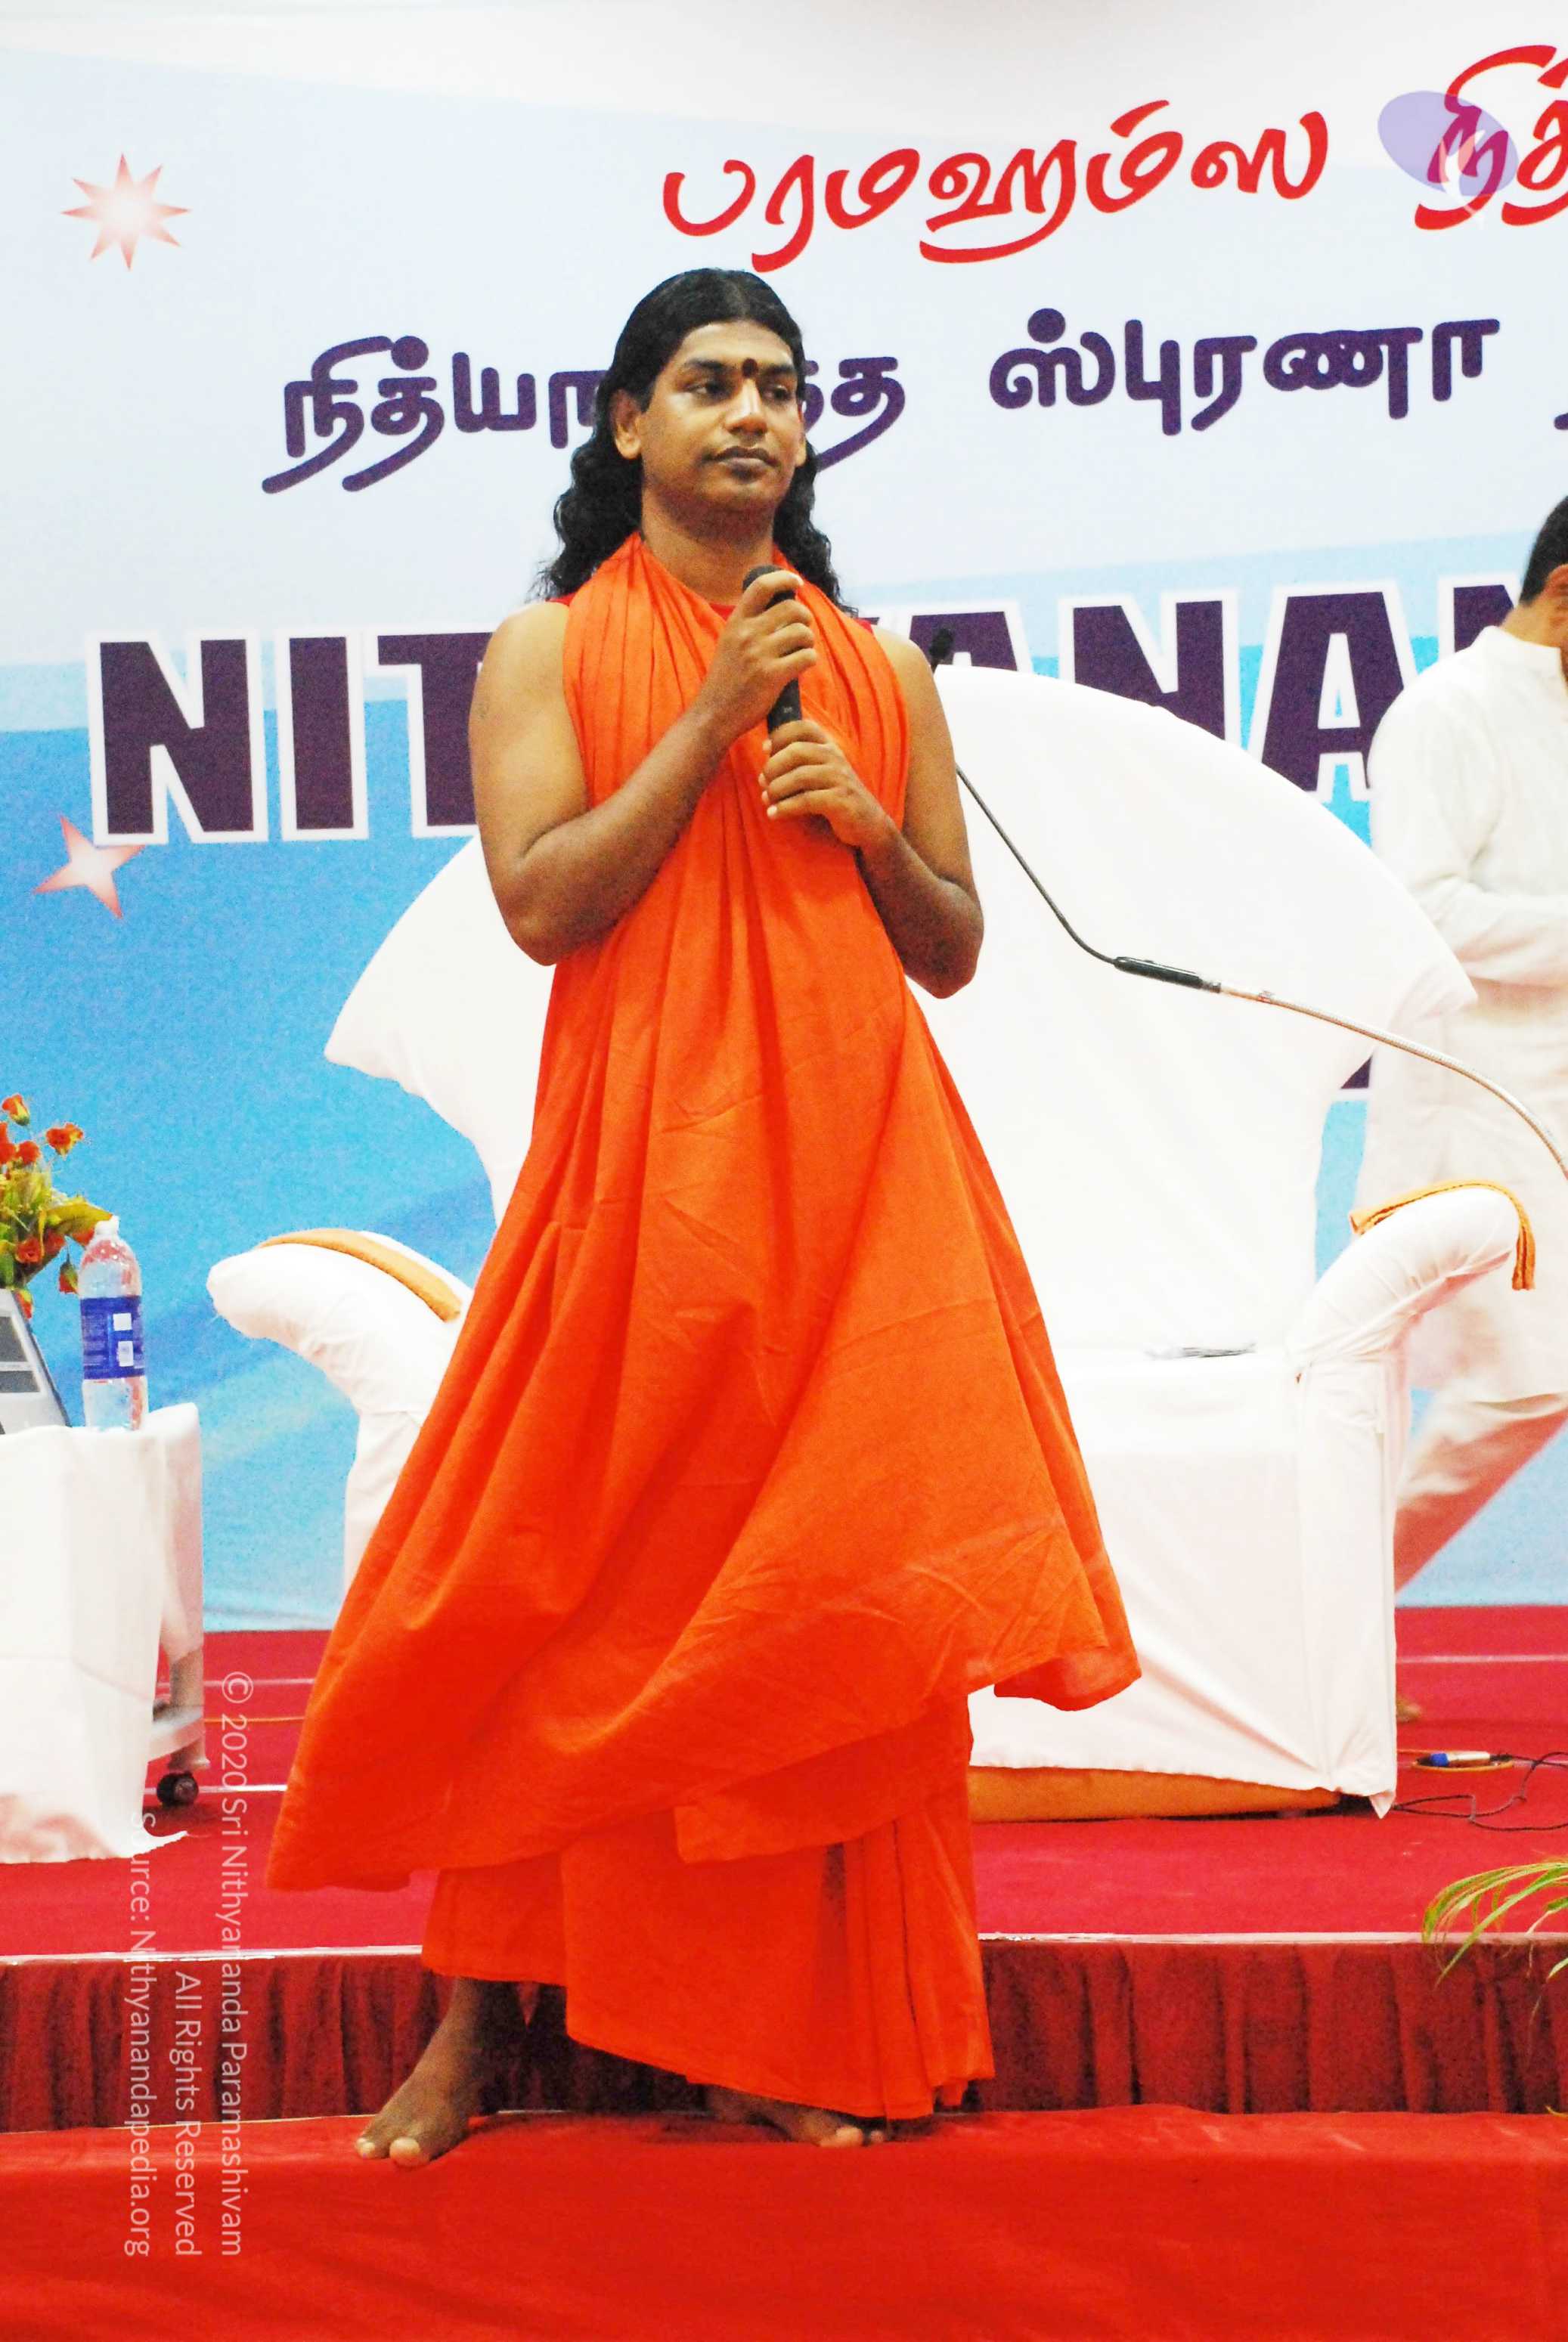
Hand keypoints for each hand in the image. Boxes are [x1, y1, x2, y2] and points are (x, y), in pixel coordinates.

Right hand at [692, 569, 818, 748]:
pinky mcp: (773, 676)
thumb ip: (749, 625)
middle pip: (791, 608)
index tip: (797, 583)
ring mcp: (760, 655)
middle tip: (803, 628)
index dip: (784, 579)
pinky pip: (807, 657)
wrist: (714, 714)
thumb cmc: (726, 680)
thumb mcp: (729, 643)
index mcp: (736, 622)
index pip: (761, 586)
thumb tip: (779, 607)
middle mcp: (747, 634)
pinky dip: (810, 659)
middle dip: (805, 617)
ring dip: (809, 640)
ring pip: (802, 633)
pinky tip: (803, 665)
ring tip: (802, 650)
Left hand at [759, 720, 893, 852]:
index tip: (765, 749)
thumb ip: (800, 764)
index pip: (803, 727)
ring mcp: (840, 778)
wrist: (868, 824)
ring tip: (766, 800)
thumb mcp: (821, 774)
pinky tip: (774, 815)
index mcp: (829, 747)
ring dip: (777, 789)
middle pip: (796, 751)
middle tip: (763, 782)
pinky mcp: (841, 800)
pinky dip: (786, 808)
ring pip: (800, 776)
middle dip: (773, 767)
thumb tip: (765, 765)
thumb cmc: (836, 797)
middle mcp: (835, 757)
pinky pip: (807, 800)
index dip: (780, 734)